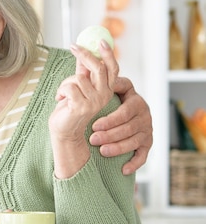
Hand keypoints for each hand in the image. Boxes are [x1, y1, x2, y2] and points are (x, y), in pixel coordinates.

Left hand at [49, 41, 115, 177]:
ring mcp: (95, 101)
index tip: (101, 40)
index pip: (112, 68)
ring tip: (62, 94)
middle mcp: (104, 95)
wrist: (63, 131)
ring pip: (79, 78)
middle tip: (74, 47)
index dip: (108, 54)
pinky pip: (69, 87)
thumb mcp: (78, 88)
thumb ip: (83, 73)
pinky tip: (60, 100)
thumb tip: (83, 54)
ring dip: (65, 83)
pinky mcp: (83, 106)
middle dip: (84, 55)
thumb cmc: (69, 110)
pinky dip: (61, 91)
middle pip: (97, 67)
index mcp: (106, 90)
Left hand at [88, 47, 152, 174]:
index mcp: (132, 97)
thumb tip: (78, 54)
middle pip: (128, 122)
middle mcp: (143, 112)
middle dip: (109, 130)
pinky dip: (134, 162)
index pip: (125, 105)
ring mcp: (146, 128)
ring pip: (134, 139)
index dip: (110, 114)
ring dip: (116, 146)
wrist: (108, 125)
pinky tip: (123, 169)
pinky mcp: (145, 145)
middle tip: (91, 136)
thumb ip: (91, 75)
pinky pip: (143, 155)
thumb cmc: (100, 105)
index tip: (92, 122)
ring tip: (99, 149)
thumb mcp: (97, 91)